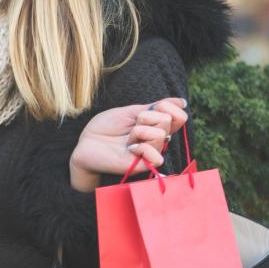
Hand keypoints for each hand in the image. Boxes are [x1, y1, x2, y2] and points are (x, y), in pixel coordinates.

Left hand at [69, 97, 187, 192]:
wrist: (86, 143)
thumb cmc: (105, 128)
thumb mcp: (130, 112)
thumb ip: (155, 107)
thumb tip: (182, 102)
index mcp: (154, 126)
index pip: (178, 116)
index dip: (168, 107)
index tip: (153, 106)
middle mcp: (156, 140)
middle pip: (167, 121)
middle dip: (147, 117)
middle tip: (131, 125)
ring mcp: (150, 153)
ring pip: (161, 134)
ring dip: (140, 130)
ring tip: (127, 138)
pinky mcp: (142, 166)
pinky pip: (156, 156)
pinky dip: (143, 147)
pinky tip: (130, 147)